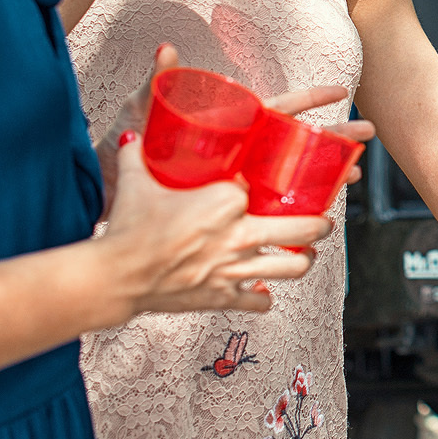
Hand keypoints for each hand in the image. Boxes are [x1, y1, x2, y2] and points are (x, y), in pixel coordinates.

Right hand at [95, 138, 329, 316]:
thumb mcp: (138, 182)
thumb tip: (134, 137)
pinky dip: (263, 297)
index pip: (274, 185)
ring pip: (295, 267)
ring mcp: (236, 268)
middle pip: (306, 228)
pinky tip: (262, 291)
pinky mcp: (224, 296)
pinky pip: (260, 301)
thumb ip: (140, 155)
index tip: (291, 181)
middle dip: (320, 225)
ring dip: (304, 261)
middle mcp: (241, 233)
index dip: (285, 182)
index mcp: (228, 198)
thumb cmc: (129, 226)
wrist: (115, 276)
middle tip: (322, 222)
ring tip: (305, 256)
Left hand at [96, 44, 358, 208]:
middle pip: (298, 143)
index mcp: (230, 128)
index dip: (310, 99)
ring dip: (325, 177)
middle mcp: (241, 154)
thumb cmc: (129, 150)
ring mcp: (240, 182)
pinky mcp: (232, 211)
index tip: (341, 92)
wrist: (108, 194)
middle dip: (335, 138)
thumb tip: (166, 49)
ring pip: (293, 178)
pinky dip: (297, 217)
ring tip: (351, 179)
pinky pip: (272, 213)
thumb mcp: (144, 116)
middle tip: (366, 136)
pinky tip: (316, 223)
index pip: (278, 108)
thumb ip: (159, 84)